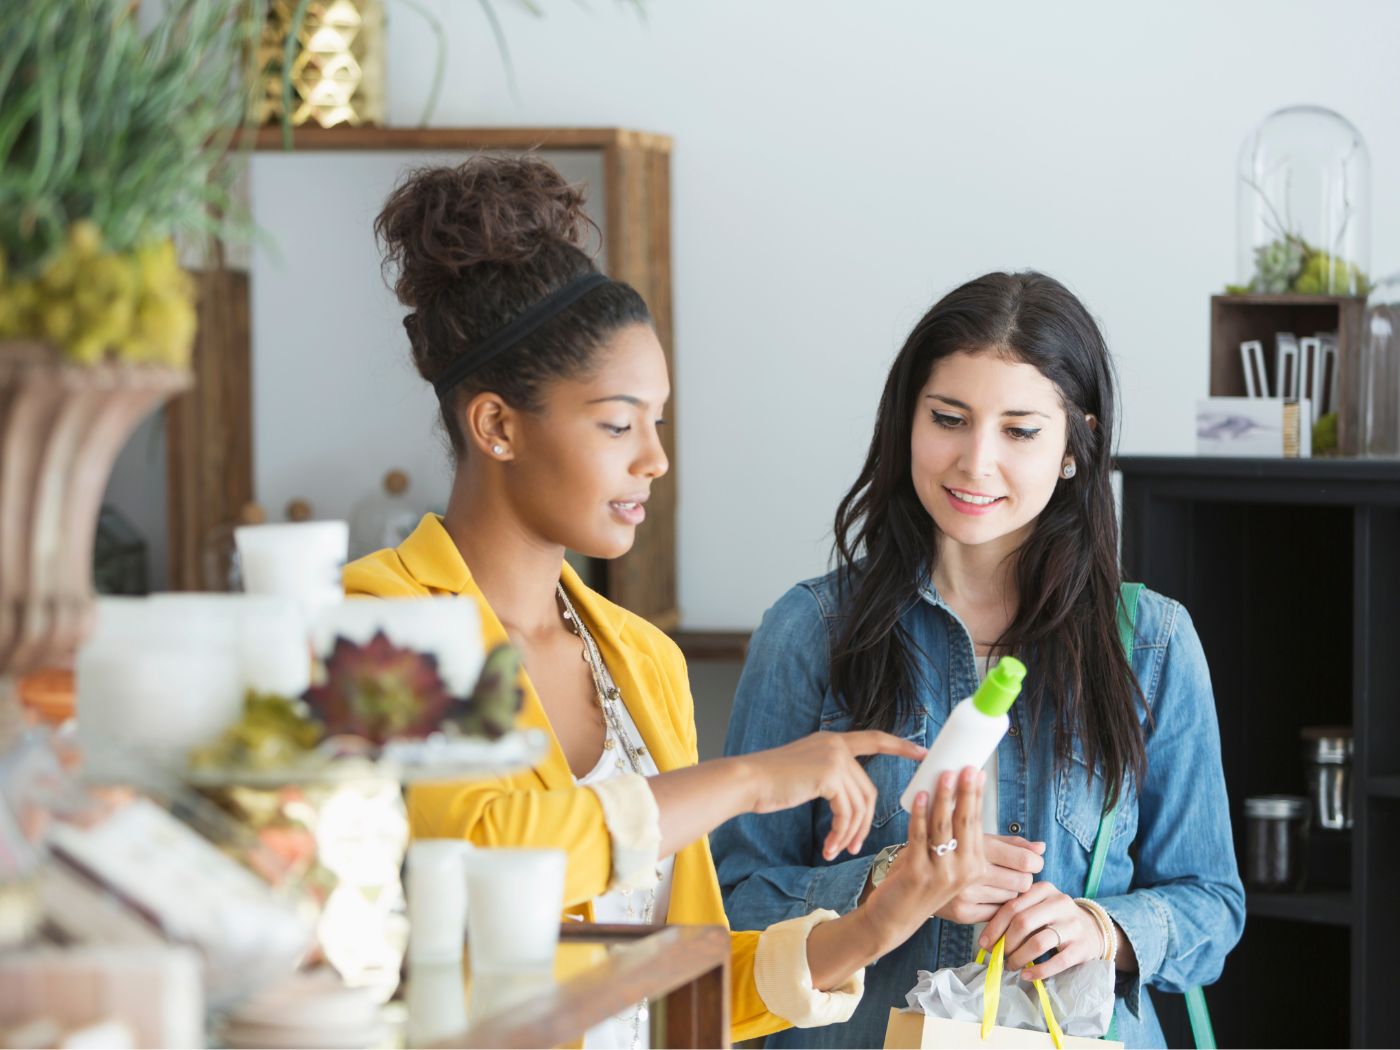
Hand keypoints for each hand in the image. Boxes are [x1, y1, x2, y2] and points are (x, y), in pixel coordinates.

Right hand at [742, 731, 926, 860]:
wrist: (748, 781)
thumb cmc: (771, 783)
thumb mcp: (807, 772)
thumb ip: (830, 776)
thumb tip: (850, 800)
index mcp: (833, 741)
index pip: (875, 738)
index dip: (900, 745)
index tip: (922, 752)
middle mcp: (837, 745)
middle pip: (868, 790)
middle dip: (864, 823)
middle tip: (854, 846)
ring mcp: (835, 757)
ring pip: (859, 805)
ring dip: (850, 834)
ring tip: (837, 850)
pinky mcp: (829, 774)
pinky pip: (847, 813)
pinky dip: (840, 834)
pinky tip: (828, 847)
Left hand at [860, 767, 986, 953]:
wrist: (895, 917)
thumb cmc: (920, 882)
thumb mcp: (945, 863)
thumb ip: (953, 836)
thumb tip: (956, 792)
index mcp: (975, 867)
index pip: (977, 824)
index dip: (977, 796)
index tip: (977, 771)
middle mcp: (963, 872)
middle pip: (966, 823)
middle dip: (966, 792)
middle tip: (966, 767)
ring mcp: (941, 874)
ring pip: (944, 827)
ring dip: (943, 798)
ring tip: (943, 775)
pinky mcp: (917, 873)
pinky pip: (919, 836)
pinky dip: (919, 814)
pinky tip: (919, 796)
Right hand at [933, 834, 1045, 923]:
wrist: (913, 872)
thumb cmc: (952, 848)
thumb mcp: (978, 838)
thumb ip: (1011, 843)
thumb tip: (1041, 847)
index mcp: (977, 846)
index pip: (1025, 861)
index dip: (1034, 861)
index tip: (1031, 860)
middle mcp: (972, 871)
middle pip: (1023, 882)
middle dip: (1022, 877)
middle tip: (1011, 872)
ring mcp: (966, 895)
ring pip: (1012, 899)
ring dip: (1009, 891)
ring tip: (994, 881)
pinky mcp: (963, 914)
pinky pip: (997, 914)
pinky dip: (997, 906)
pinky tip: (986, 895)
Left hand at [978, 880, 1107, 979]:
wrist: (1095, 930)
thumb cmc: (1056, 919)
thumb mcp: (1039, 907)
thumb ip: (1017, 914)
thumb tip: (988, 938)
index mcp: (1044, 890)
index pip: (1012, 906)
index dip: (994, 927)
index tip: (983, 943)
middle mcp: (1059, 903)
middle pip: (1022, 923)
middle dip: (1006, 943)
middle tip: (998, 956)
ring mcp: (1072, 925)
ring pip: (1038, 942)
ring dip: (1019, 958)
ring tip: (1011, 966)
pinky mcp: (1082, 947)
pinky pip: (1056, 962)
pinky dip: (1038, 971)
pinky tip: (1027, 976)